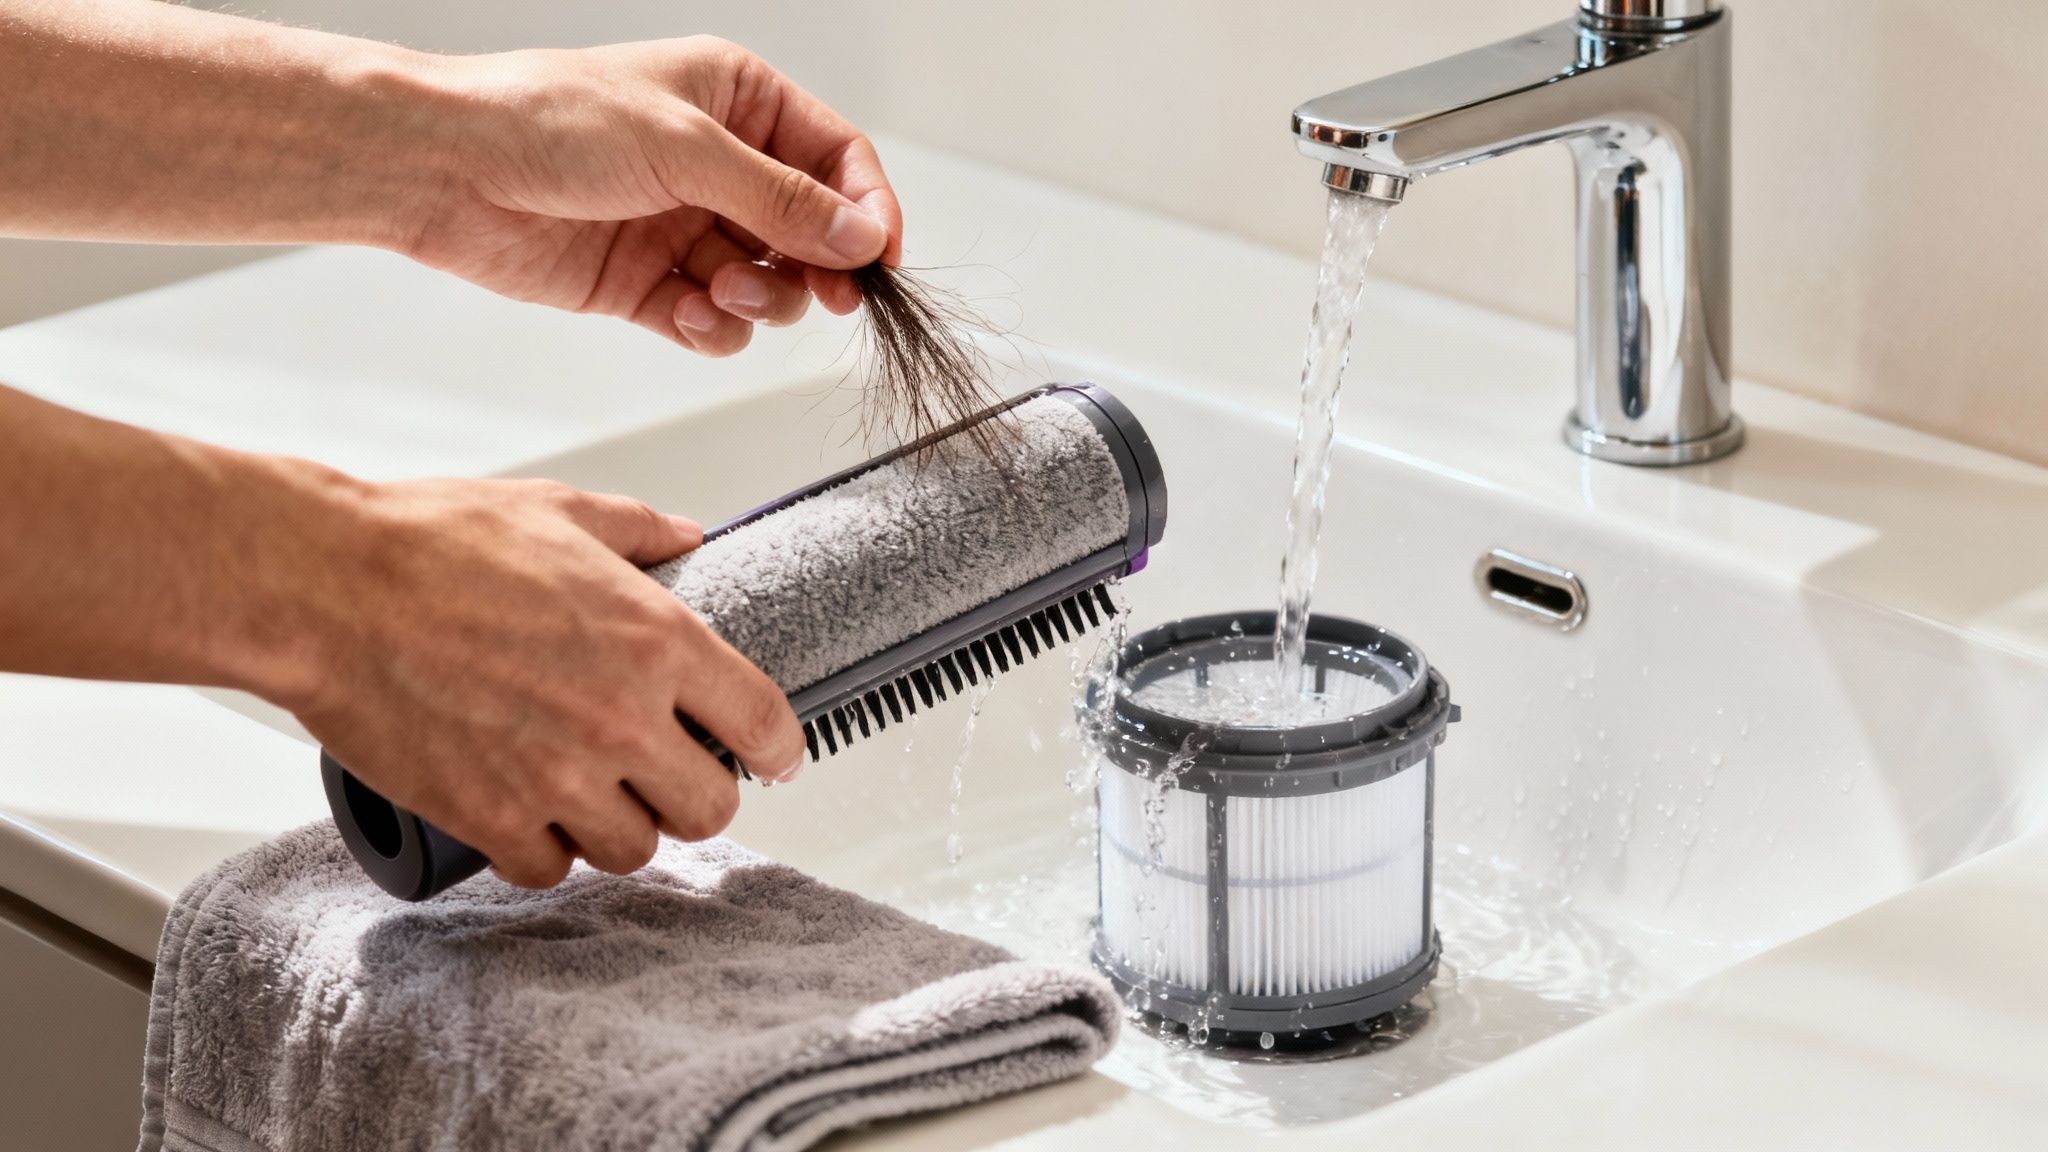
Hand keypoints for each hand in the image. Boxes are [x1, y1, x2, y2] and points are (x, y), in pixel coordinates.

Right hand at [289, 474, 806, 887]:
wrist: (325, 587)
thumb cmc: (430, 543)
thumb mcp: (559, 512)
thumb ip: (638, 531)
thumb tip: (686, 539)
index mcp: (655, 640)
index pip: (763, 723)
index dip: (779, 750)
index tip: (774, 758)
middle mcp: (620, 717)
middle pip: (710, 809)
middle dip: (700, 797)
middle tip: (675, 778)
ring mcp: (555, 776)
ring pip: (634, 851)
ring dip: (624, 829)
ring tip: (600, 797)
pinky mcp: (488, 816)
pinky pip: (548, 869)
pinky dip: (547, 852)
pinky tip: (535, 818)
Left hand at [406, 37, 902, 354]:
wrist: (446, 169)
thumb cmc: (548, 120)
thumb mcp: (685, 148)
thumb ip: (781, 199)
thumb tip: (861, 235)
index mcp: (737, 101)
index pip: (836, 159)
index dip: (867, 209)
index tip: (880, 261)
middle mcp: (718, 164)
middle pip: (811, 232)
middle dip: (816, 268)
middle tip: (827, 297)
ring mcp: (685, 227)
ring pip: (768, 285)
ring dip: (757, 299)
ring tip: (717, 288)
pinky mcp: (650, 284)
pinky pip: (715, 322)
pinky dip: (711, 328)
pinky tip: (681, 311)